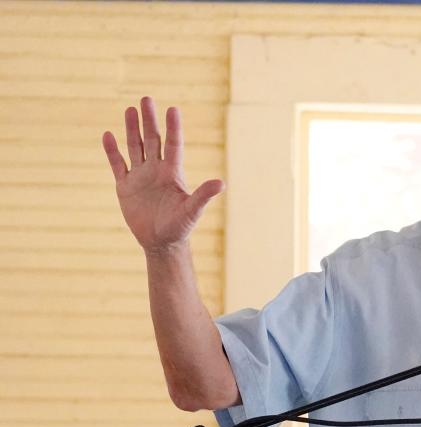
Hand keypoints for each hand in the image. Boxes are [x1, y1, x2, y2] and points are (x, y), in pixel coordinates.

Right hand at [102, 97, 223, 253]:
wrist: (161, 243)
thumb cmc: (180, 227)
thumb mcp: (192, 211)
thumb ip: (204, 195)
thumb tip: (221, 182)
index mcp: (172, 173)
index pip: (173, 145)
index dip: (173, 128)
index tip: (172, 109)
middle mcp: (156, 169)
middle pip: (152, 139)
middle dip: (149, 120)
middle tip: (146, 99)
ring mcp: (140, 176)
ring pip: (134, 147)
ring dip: (131, 129)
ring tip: (130, 110)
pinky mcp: (125, 186)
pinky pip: (117, 164)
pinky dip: (112, 151)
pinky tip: (108, 135)